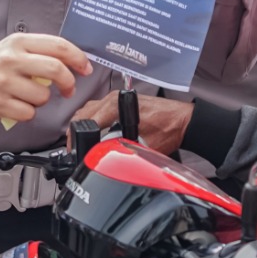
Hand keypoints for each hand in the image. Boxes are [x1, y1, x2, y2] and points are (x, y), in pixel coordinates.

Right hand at [0, 33, 91, 123]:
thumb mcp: (14, 47)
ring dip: (42, 100)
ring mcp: (3, 82)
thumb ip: (41, 51)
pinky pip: (28, 113)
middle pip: (55, 70)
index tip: (85, 68)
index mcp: (19, 42)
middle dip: (68, 82)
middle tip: (68, 88)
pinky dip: (28, 112)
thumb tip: (74, 62)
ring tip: (29, 95)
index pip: (58, 46)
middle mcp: (11, 59)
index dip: (78, 58)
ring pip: (43, 96)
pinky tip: (17, 104)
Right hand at [76, 91, 194, 154]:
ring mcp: (117, 99)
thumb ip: (120, 151)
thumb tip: (103, 158)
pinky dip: (92, 120)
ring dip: (82, 124)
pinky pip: (98, 109)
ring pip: (89, 110)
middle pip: (83, 114)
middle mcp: (114, 99)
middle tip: (73, 149)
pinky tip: (95, 132)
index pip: (85, 121)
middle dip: (75, 131)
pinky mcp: (121, 102)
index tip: (73, 150)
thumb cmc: (168, 129)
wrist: (183, 120)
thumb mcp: (142, 146)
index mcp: (116, 106)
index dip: (76, 138)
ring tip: (81, 141)